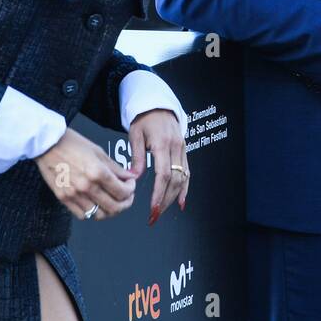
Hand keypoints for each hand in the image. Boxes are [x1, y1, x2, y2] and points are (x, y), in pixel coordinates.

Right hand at [35, 126, 135, 220]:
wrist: (47, 144)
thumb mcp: (99, 151)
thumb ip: (116, 168)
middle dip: (126, 203)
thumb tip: (130, 177)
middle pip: (114, 207)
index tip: (130, 184)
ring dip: (110, 210)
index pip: (123, 192)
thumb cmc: (72, 144)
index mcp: (98, 172)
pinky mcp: (63, 199)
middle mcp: (86, 186)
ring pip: (99, 215)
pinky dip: (92, 212)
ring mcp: (74, 195)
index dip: (131, 190)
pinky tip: (95, 202)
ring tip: (112, 200)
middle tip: (126, 196)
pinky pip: (83, 215)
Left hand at [128, 108, 187, 224]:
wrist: (157, 105)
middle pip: (175, 180)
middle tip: (154, 215)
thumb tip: (134, 178)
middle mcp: (176, 147)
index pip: (164, 174)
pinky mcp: (184, 151)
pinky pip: (187, 173)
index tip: (152, 208)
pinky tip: (181, 202)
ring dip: (173, 198)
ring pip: (183, 179)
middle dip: (165, 200)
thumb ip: (136, 157)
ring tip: (162, 211)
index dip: (159, 193)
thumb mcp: (135, 135)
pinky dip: (185, 189)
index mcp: (163, 144)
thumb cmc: (144, 118)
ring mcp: (183, 150)